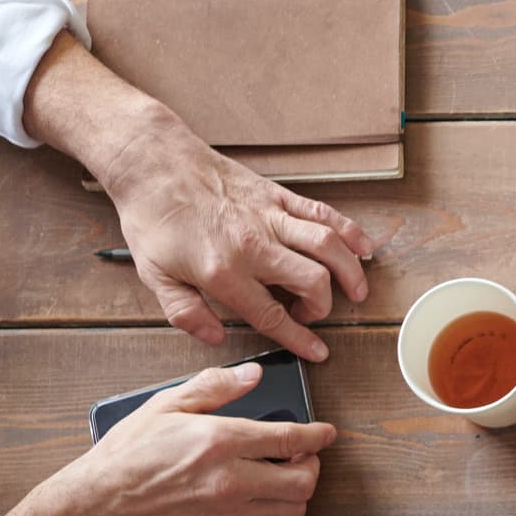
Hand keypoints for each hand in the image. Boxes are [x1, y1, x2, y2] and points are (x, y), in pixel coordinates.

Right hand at [57, 361, 334, 515]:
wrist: (105, 504)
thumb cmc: (131, 453)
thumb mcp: (167, 405)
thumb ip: (215, 386)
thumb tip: (252, 375)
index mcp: (220, 441)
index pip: (291, 439)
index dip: (317, 435)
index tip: (326, 432)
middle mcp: (231, 480)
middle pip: (303, 480)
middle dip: (311, 465)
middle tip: (300, 454)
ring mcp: (229, 513)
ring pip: (294, 510)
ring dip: (297, 491)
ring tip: (282, 475)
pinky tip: (262, 498)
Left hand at [101, 120, 374, 361]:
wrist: (155, 164)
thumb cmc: (153, 218)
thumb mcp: (154, 275)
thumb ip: (185, 313)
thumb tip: (215, 337)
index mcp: (223, 271)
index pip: (272, 314)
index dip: (299, 338)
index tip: (317, 351)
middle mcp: (254, 245)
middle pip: (313, 281)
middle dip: (322, 306)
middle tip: (313, 313)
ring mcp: (270, 216)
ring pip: (327, 246)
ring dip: (350, 271)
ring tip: (358, 290)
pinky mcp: (277, 195)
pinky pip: (322, 213)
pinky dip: (349, 230)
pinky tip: (362, 247)